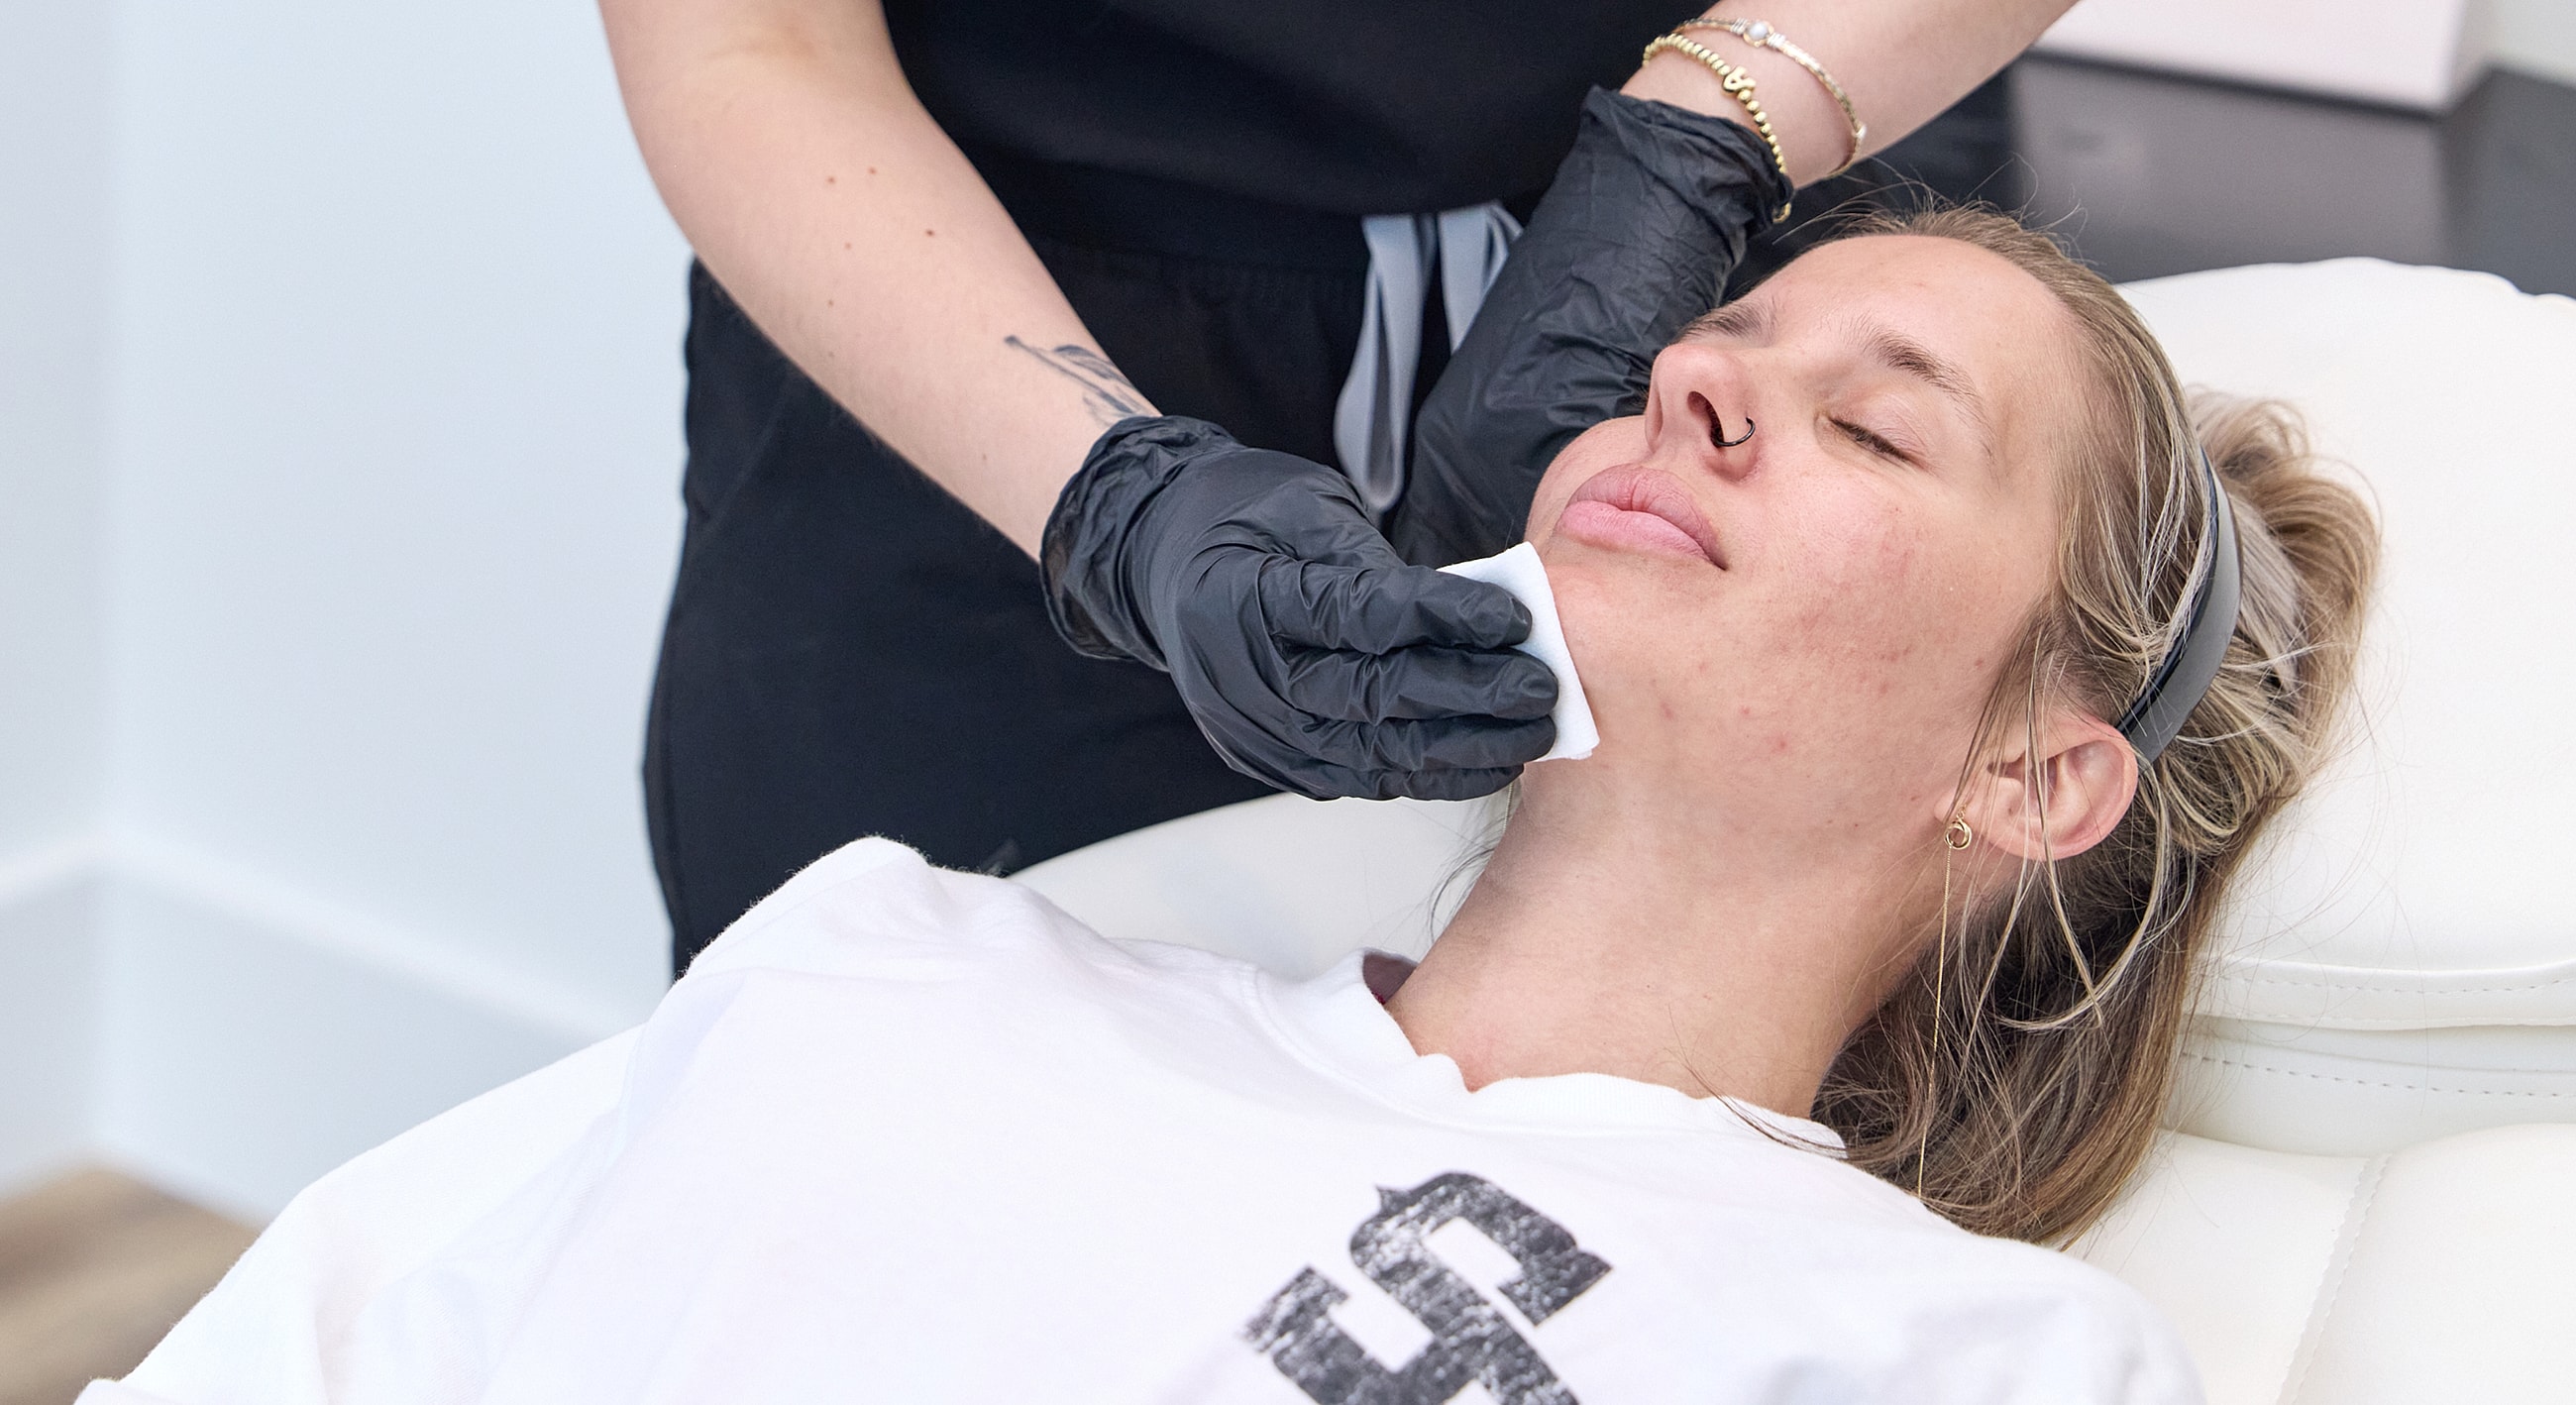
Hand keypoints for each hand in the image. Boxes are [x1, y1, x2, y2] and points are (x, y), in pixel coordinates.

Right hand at [1043, 416, 1557, 799]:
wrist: (1164, 567)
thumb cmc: (1242, 523)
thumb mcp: (1301, 508)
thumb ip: (1376, 565)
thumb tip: (1476, 609)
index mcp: (1242, 597)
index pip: (1357, 616)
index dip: (1440, 619)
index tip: (1512, 617)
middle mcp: (1244, 678)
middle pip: (1372, 698)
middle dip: (1468, 697)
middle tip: (1542, 689)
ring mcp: (1256, 732)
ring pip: (1373, 754)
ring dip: (1462, 751)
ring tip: (1534, 736)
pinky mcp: (1274, 764)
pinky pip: (1361, 778)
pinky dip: (1427, 775)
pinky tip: (1487, 765)